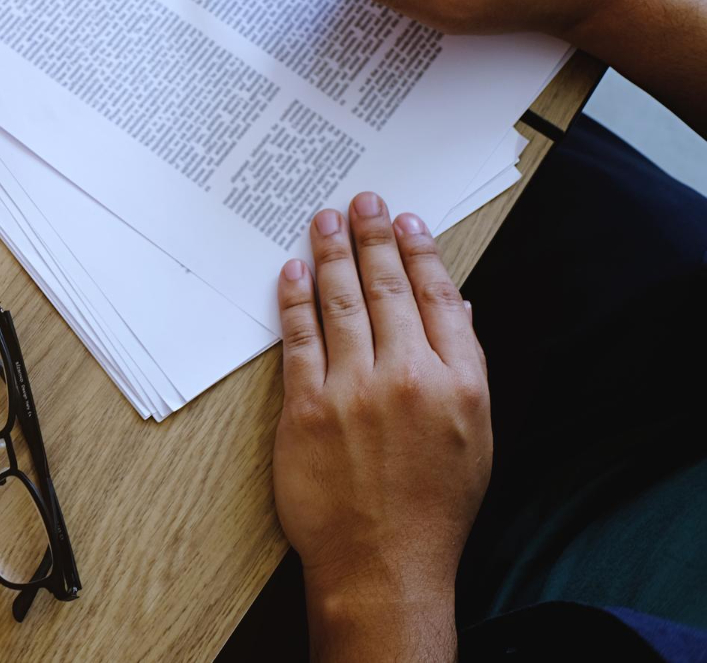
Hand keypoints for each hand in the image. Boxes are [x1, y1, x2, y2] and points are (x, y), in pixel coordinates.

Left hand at [273, 193, 491, 662]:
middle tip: (361, 200)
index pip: (438, 298)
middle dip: (372, 237)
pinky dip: (294, 300)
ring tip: (323, 219)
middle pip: (387, 289)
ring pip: (341, 303)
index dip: (420, 253)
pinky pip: (298, 338)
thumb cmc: (433, 508)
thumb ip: (466, 367)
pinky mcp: (307, 407)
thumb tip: (455, 308)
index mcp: (457, 383)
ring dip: (329, 254)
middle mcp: (408, 378)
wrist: (384, 564)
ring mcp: (354, 391)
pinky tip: (290, 272)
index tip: (407, 221)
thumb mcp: (475, 437)